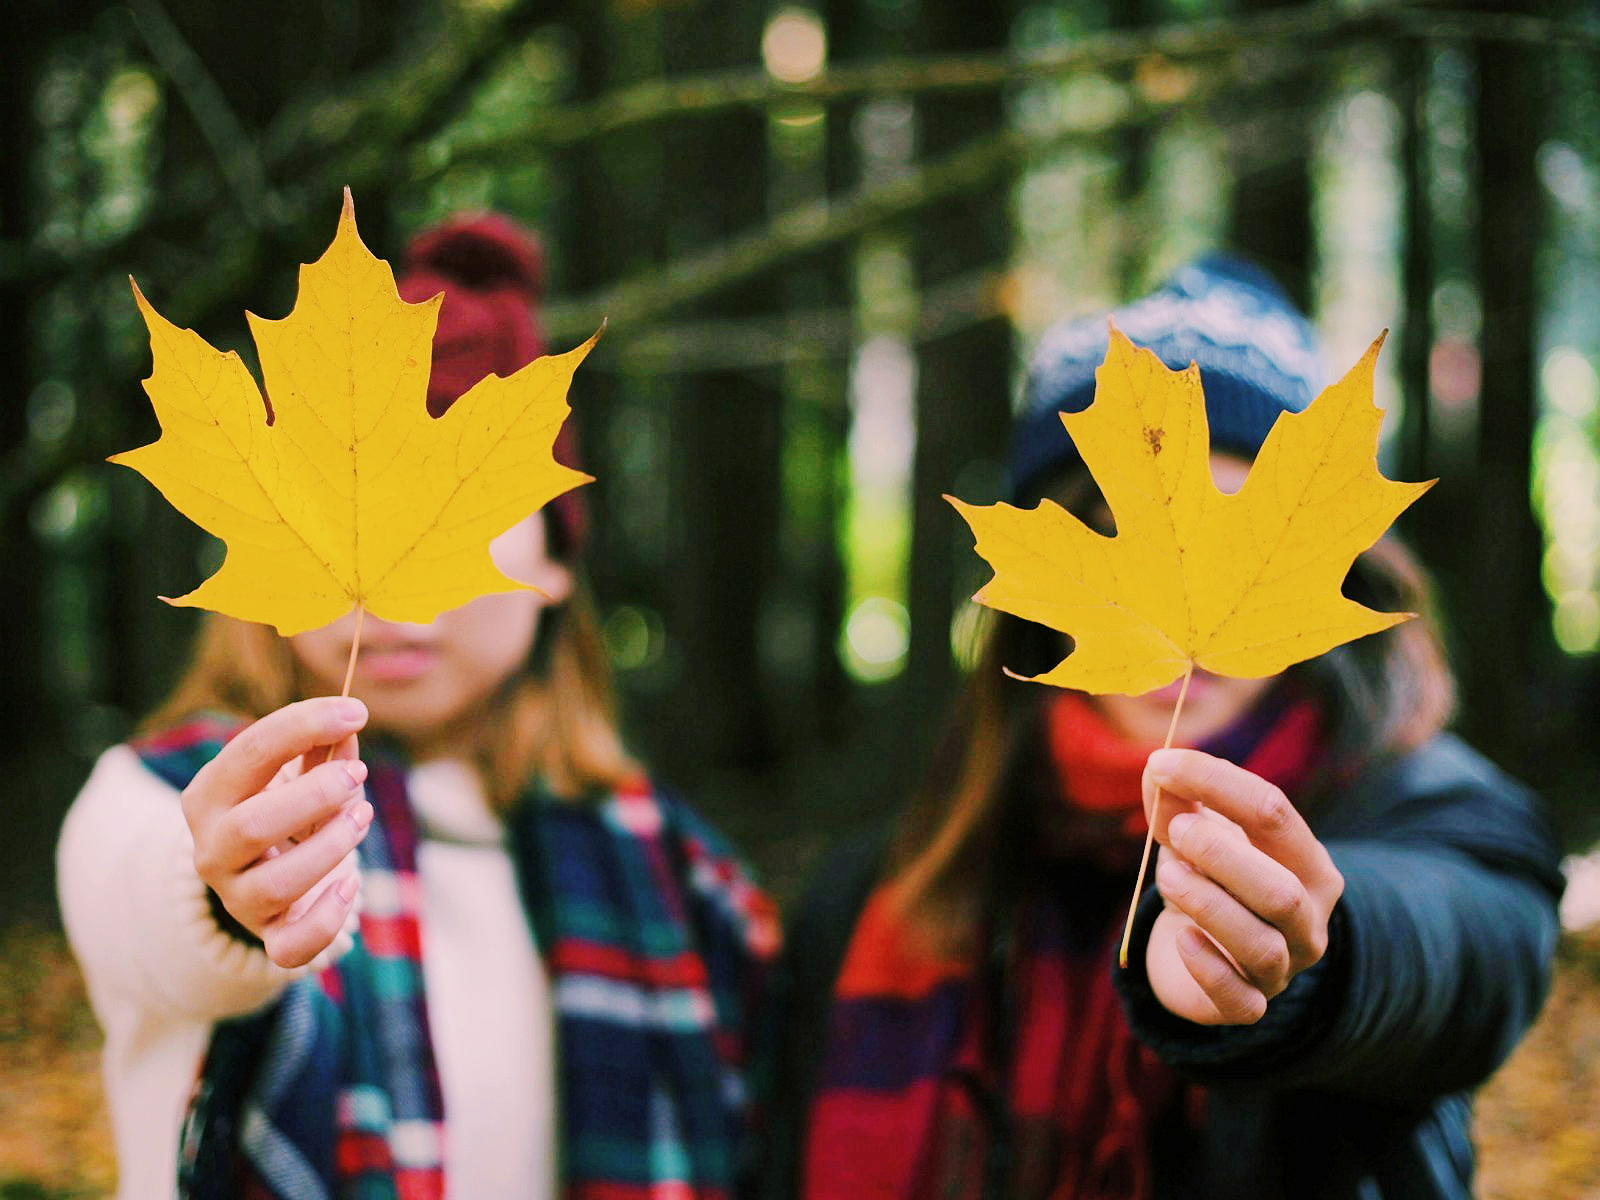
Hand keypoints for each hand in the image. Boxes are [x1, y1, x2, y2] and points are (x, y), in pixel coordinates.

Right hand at [183, 697, 372, 968]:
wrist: (268, 880)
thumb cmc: (288, 812)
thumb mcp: (298, 775)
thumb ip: (322, 750)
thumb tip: (348, 723)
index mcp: (210, 796)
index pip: (250, 752)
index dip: (305, 726)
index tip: (355, 712)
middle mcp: (212, 850)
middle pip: (252, 825)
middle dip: (314, 795)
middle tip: (356, 775)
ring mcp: (237, 898)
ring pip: (276, 884)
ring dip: (331, 846)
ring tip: (361, 817)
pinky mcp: (269, 936)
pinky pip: (290, 946)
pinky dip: (327, 917)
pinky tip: (350, 885)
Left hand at [1140, 748, 1343, 1024]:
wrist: (1203, 947)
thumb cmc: (1209, 875)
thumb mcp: (1197, 833)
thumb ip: (1178, 802)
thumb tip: (1158, 771)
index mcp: (1305, 861)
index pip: (1273, 813)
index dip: (1215, 783)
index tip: (1161, 764)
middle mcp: (1307, 916)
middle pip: (1280, 889)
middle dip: (1220, 855)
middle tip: (1176, 830)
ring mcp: (1285, 965)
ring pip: (1261, 945)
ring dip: (1206, 904)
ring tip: (1168, 875)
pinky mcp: (1252, 1004)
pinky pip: (1241, 1000)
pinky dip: (1208, 968)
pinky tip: (1182, 938)